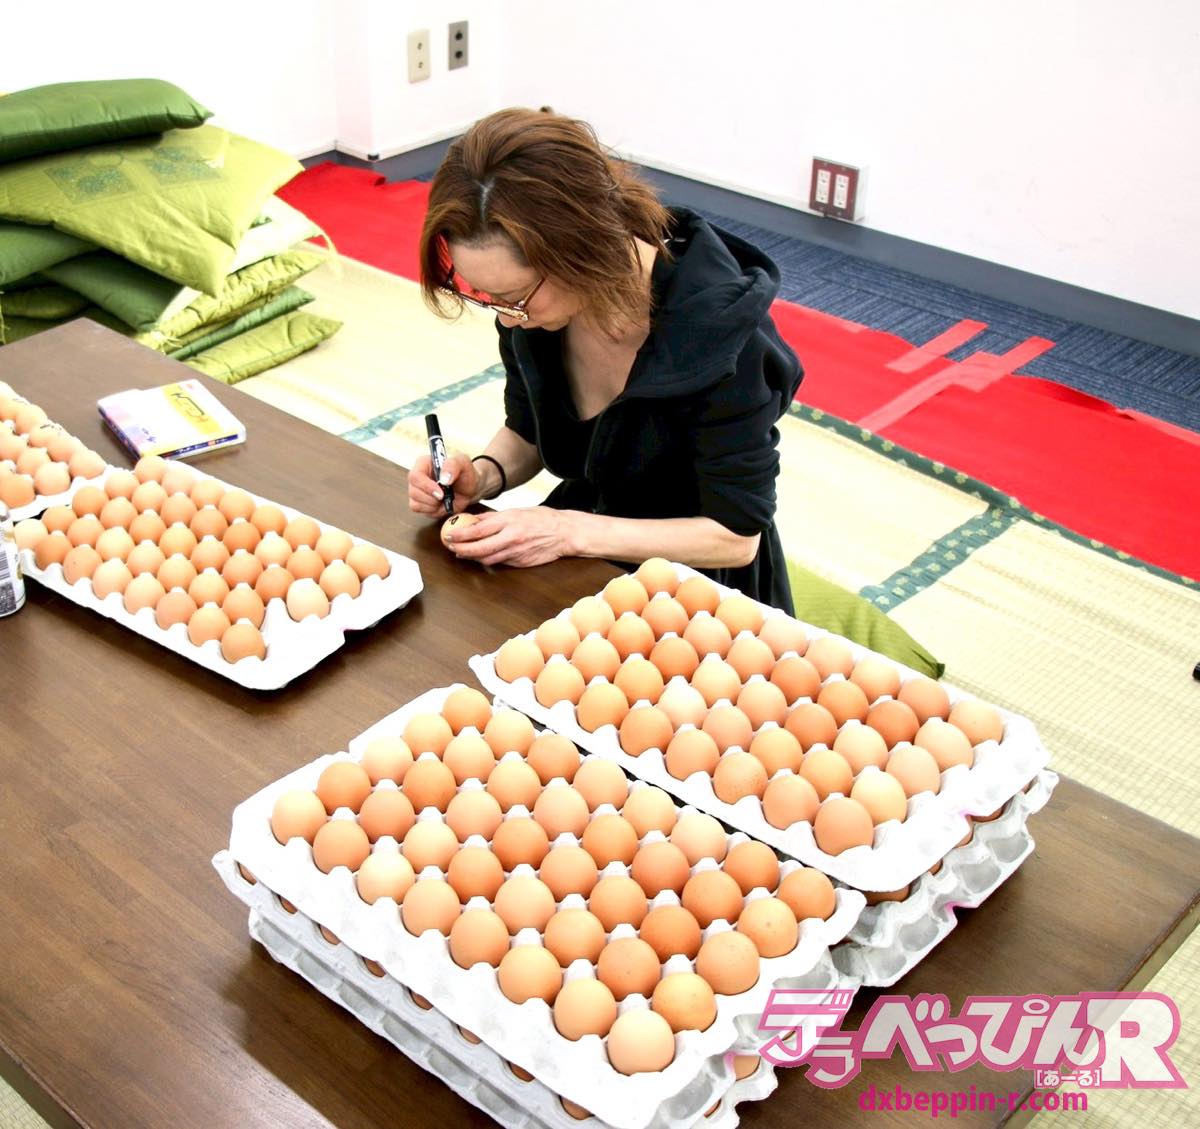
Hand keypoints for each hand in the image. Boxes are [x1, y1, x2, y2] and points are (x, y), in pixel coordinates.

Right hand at [408, 453, 479, 516]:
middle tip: (444, 497)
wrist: (469, 490)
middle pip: (413, 491)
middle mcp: (417, 477)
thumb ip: (453, 465)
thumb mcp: (463, 463)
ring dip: (432, 504)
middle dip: (430, 498)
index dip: (426, 486)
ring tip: (444, 498)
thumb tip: (443, 478)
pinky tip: (440, 505)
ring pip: (415, 502)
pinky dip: (430, 510)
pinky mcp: (419, 503)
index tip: (441, 493)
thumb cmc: (465, 474)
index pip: (415, 476)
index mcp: (424, 463)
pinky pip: (418, 509)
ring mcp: (417, 490)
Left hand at [441, 507, 574, 566]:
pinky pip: (499, 562)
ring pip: (487, 558)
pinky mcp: (520, 562)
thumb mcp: (517, 511)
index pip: (478, 529)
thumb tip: (475, 520)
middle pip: (479, 547)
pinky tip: (481, 557)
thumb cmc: (542, 519)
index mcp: (509, 520)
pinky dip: (488, 560)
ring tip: (461, 552)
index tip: (448, 534)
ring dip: (472, 556)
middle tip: (450, 546)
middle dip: (460, 548)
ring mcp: (515, 552)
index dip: (460, 533)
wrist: (564, 533)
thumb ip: (495, 517)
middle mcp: (510, 537)